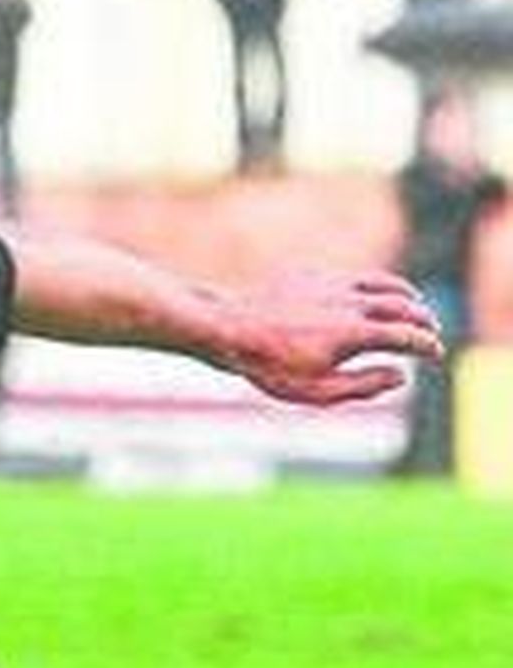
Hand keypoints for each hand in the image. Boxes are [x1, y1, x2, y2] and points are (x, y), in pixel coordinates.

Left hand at [219, 272, 443, 407]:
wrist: (230, 329)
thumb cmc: (271, 367)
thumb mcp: (317, 391)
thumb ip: (363, 386)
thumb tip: (401, 376)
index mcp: (355, 333)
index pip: (406, 336)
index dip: (426, 345)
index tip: (436, 354)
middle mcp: (351, 303)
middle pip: (403, 305)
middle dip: (423, 320)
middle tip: (431, 333)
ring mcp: (334, 284)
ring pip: (384, 284)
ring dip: (406, 297)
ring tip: (415, 307)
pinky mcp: (316, 276)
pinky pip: (358, 278)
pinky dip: (378, 287)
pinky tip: (374, 298)